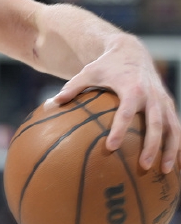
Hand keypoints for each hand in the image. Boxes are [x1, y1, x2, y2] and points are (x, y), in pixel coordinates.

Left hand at [47, 35, 178, 172]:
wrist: (132, 52)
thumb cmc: (106, 65)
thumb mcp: (88, 71)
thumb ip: (73, 86)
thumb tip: (54, 101)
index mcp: (131, 88)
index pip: (126, 112)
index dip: (120, 130)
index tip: (111, 147)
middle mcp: (151, 95)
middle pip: (154, 123)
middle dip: (151, 145)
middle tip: (143, 165)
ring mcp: (163, 100)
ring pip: (171, 127)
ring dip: (170, 149)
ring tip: (165, 171)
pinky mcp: (168, 104)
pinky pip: (176, 126)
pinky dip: (177, 144)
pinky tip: (174, 164)